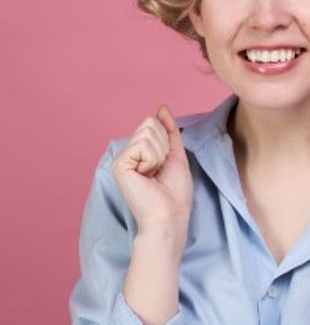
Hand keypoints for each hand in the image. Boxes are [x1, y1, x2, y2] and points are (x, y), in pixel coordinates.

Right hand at [115, 105, 191, 324]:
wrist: (169, 215)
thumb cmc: (175, 193)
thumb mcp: (176, 155)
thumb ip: (169, 131)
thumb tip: (162, 108)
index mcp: (139, 151)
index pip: (153, 123)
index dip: (166, 140)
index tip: (164, 164)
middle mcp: (127, 153)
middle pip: (149, 124)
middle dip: (163, 146)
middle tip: (159, 171)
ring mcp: (121, 159)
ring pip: (147, 133)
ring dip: (159, 154)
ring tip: (154, 175)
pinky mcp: (119, 165)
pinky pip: (143, 145)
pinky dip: (152, 160)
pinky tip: (146, 176)